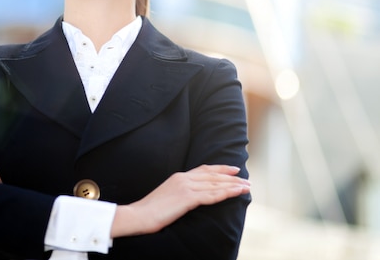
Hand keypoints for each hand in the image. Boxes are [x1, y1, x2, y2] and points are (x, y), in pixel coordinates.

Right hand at [112, 164, 249, 236]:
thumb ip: (179, 193)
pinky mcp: (187, 198)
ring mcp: (185, 187)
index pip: (204, 169)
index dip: (220, 169)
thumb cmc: (150, 211)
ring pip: (215, 184)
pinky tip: (237, 192)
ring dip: (233, 185)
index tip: (233, 169)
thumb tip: (189, 198)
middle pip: (213, 175)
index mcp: (178, 177)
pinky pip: (212, 195)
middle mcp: (183, 178)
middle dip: (231, 177)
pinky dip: (227, 193)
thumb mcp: (166, 197)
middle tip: (246, 179)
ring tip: (247, 187)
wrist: (138, 215)